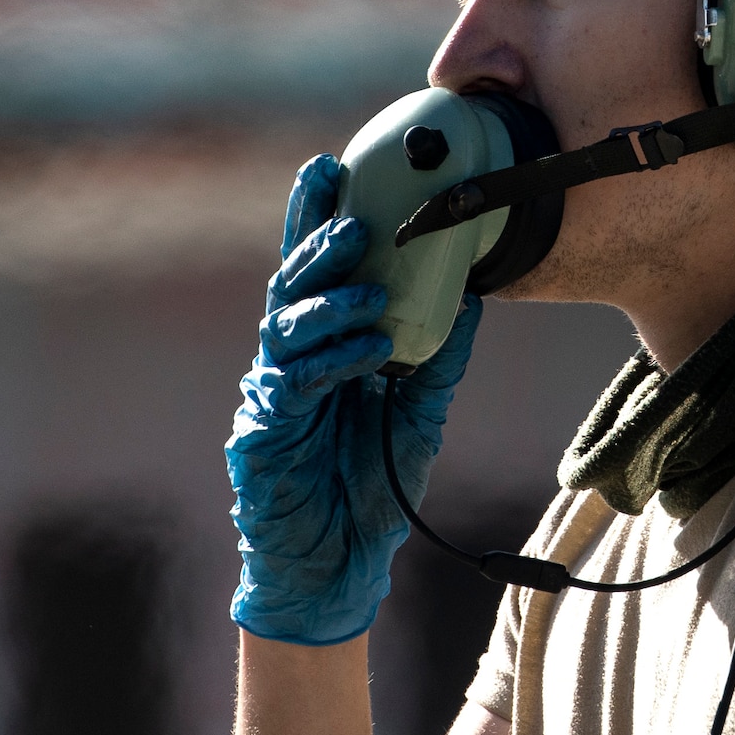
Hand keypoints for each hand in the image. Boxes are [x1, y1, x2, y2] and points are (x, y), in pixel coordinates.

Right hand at [225, 154, 483, 645]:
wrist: (339, 567)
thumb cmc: (372, 487)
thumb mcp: (420, 412)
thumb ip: (439, 357)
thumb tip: (471, 297)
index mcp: (320, 347)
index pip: (315, 272)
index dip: (314, 218)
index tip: (331, 166)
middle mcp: (288, 361)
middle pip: (290, 285)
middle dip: (316, 245)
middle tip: (355, 218)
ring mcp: (271, 396)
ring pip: (286, 329)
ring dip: (330, 304)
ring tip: (370, 292)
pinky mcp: (263, 434)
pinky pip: (295, 385)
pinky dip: (332, 362)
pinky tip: (367, 351)